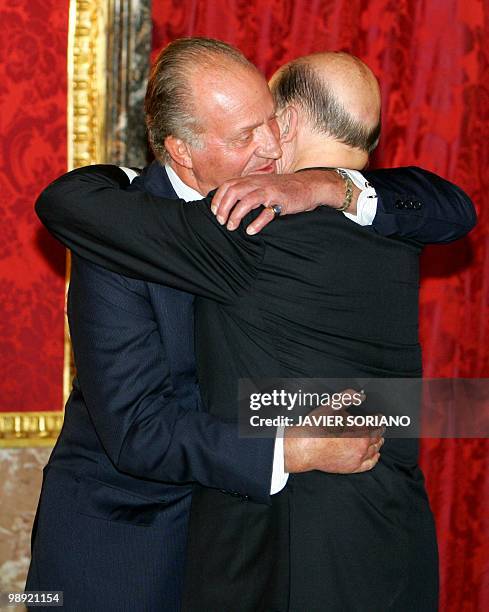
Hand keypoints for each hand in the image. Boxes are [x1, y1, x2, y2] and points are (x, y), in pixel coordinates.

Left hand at [210, 170, 358, 234]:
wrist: (309, 185)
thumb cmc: (284, 188)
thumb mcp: (262, 185)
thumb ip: (247, 191)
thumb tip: (229, 203)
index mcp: (252, 179)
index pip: (228, 185)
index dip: (218, 199)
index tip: (215, 212)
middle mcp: (258, 183)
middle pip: (233, 192)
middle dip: (223, 208)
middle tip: (221, 222)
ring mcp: (269, 191)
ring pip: (246, 201)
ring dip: (236, 215)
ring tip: (232, 227)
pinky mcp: (281, 201)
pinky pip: (267, 213)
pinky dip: (257, 223)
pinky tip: (251, 231)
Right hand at [284, 391, 383, 473]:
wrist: (305, 447)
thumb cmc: (316, 428)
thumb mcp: (331, 406)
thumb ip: (347, 397)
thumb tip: (359, 395)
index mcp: (360, 430)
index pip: (376, 423)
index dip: (379, 418)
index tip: (379, 416)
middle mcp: (362, 445)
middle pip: (377, 437)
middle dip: (379, 430)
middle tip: (380, 426)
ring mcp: (358, 458)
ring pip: (375, 450)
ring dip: (379, 442)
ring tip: (379, 438)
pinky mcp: (352, 467)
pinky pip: (369, 464)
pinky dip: (375, 458)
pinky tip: (375, 455)